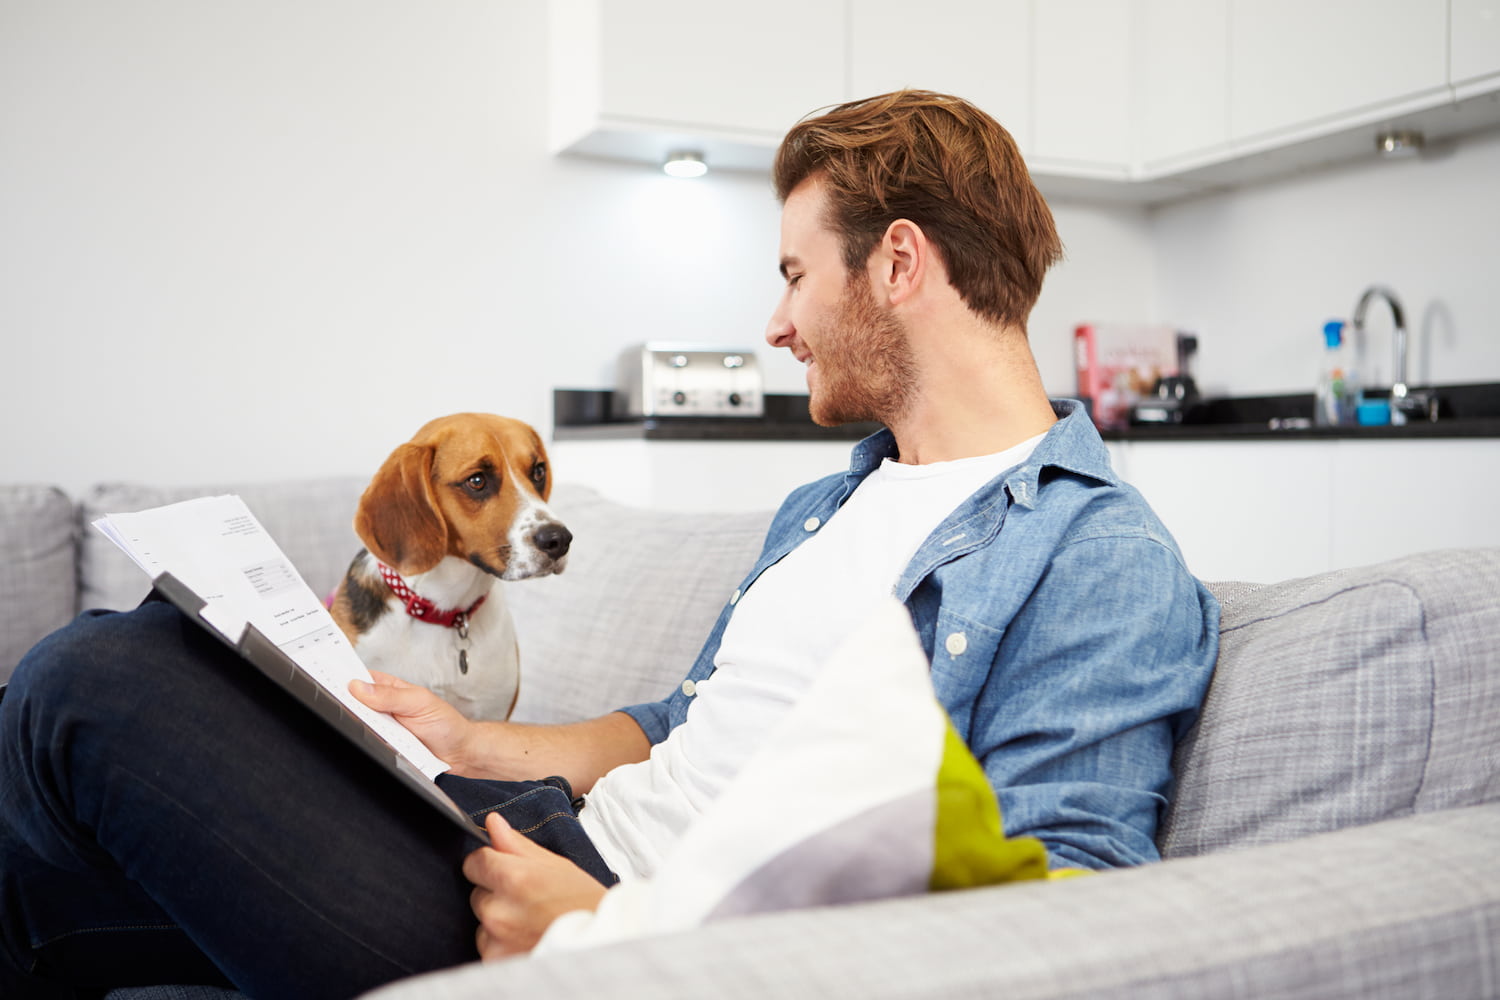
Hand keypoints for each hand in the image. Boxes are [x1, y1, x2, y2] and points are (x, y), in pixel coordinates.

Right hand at [349, 671, 472, 766]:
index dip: (343, 679)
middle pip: (353, 706)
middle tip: (338, 705)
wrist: (460, 754)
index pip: (360, 680)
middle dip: (344, 706)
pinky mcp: (383, 750)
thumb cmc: (446, 724)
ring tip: (359, 726)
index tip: (325, 678)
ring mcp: (381, 730)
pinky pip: (368, 748)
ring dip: (356, 729)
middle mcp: (382, 709)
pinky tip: (368, 746)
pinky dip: (366, 748)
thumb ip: (390, 695)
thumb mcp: (419, 702)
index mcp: (389, 690)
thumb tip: (358, 687)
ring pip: (357, 728)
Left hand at [464, 812, 607, 958]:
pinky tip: (526, 940)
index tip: (505, 870)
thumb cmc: (584, 902)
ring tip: (529, 923)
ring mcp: (495, 940)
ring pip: (481, 922)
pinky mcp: (496, 962)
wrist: (602, 943)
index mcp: (514, 879)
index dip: (490, 863)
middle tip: (527, 900)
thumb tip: (493, 823)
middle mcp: (498, 911)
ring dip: (498, 921)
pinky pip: (487, 946)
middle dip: (495, 894)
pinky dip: (501, 944)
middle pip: (476, 893)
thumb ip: (517, 845)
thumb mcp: (556, 866)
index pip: (475, 862)